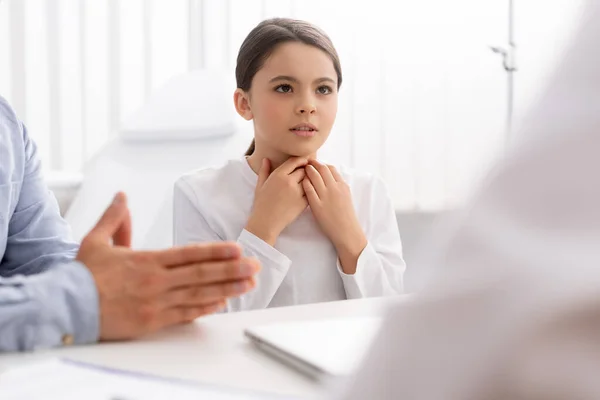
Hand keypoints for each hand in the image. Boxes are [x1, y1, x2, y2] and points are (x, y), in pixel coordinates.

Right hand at [77, 192, 259, 340]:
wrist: (65, 307)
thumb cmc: (83, 275)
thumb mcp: (96, 241)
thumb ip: (114, 218)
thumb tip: (122, 195)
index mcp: (147, 259)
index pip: (189, 253)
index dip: (216, 251)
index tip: (236, 248)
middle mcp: (157, 280)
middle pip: (201, 273)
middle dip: (231, 269)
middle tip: (255, 266)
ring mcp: (156, 301)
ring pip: (198, 293)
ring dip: (226, 288)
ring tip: (248, 285)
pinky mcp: (152, 320)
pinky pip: (185, 313)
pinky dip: (205, 308)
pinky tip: (222, 303)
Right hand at [245, 157, 308, 245]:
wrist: (265, 222)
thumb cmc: (261, 204)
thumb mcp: (260, 185)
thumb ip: (264, 171)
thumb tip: (266, 159)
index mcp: (278, 175)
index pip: (294, 161)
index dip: (301, 160)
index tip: (304, 161)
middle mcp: (289, 181)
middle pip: (304, 169)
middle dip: (306, 170)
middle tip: (307, 172)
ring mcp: (297, 192)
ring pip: (309, 180)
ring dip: (309, 180)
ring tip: (309, 182)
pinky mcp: (303, 203)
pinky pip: (311, 192)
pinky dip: (311, 191)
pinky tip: (309, 193)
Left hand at [303, 160, 366, 273]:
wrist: (346, 231)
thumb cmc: (346, 215)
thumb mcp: (346, 196)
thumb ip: (338, 185)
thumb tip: (330, 176)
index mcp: (342, 185)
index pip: (331, 168)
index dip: (321, 164)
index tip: (315, 164)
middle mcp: (335, 188)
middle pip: (322, 169)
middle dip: (313, 163)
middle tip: (306, 162)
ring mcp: (326, 196)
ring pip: (315, 177)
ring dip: (307, 171)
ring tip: (302, 169)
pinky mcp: (317, 205)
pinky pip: (309, 189)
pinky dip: (304, 183)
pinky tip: (301, 182)